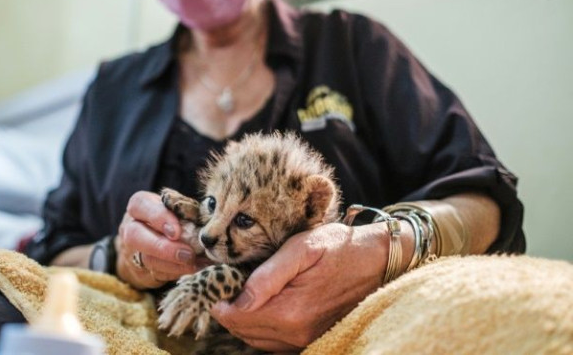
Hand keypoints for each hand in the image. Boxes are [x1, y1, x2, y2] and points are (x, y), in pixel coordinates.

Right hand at [116, 191, 198, 289]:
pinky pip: (157, 274)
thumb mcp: (177, 209)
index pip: (140, 204)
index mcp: (140, 206)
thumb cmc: (172, 219)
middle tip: (187, 253)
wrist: (155, 241)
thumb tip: (207, 222)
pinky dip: (178, 272)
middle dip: (162, 247)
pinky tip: (195, 268)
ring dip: (174, 264)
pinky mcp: (142, 270)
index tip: (177, 231)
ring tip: (195, 263)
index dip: (158, 218)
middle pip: (134, 236)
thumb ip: (186, 211)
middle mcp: (131, 227)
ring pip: (147, 259)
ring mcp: (133, 250)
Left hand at [211, 222, 390, 351]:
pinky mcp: (310, 339)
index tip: (211, 280)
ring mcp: (304, 340)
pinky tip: (257, 303)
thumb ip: (268, 276)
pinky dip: (257, 326)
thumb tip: (238, 299)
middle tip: (221, 282)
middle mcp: (296, 334)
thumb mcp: (301, 249)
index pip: (235, 318)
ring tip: (236, 290)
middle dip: (226, 308)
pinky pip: (271, 342)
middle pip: (241, 331)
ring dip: (240, 318)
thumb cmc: (338, 247)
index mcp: (291, 312)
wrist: (377, 260)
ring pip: (254, 339)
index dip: (217, 300)